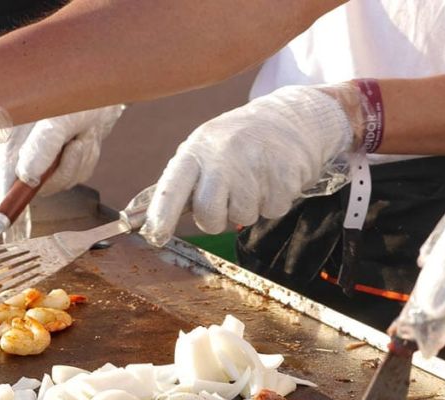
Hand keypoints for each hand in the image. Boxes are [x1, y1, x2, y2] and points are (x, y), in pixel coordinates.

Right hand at [0, 106, 122, 239]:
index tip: (0, 228)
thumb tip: (28, 177)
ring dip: (79, 159)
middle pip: (42, 188)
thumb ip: (42, 147)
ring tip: (80, 133)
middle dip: (63, 170)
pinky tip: (85, 136)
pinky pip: (80, 174)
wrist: (99, 89)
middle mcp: (28, 157)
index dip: (5, 208)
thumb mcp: (57, 119)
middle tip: (73, 144)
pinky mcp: (66, 163)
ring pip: (66, 181)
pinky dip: (88, 156)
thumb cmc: (73, 97)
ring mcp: (48, 162)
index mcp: (14, 147)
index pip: (7, 185)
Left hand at [141, 85, 355, 246]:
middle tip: (226, 200)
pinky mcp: (285, 174)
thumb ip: (184, 181)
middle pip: (209, 216)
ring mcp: (255, 163)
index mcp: (197, 149)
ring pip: (243, 217)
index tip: (155, 236)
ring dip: (249, 208)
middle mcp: (223, 155)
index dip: (162, 215)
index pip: (172, 187)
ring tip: (254, 180)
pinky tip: (273, 178)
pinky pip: (273, 211)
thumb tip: (152, 221)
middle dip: (216, 219)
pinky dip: (274, 202)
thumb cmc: (238, 142)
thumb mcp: (206, 149)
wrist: (291, 117)